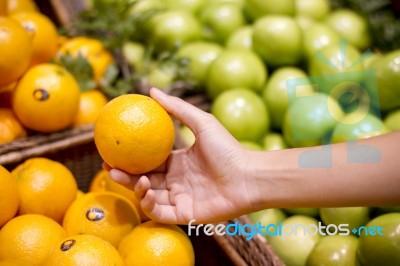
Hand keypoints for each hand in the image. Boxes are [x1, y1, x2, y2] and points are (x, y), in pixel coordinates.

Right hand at [106, 88, 255, 223]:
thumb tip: (151, 90)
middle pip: (144, 179)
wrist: (250, 177)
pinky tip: (145, 189)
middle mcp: (177, 181)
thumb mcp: (202, 123)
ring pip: (148, 197)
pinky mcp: (185, 215)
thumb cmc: (229, 150)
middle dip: (124, 175)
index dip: (131, 157)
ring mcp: (180, 199)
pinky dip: (148, 203)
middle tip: (107, 166)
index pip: (150, 161)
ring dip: (134, 188)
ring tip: (121, 175)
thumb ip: (177, 109)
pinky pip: (160, 213)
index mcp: (179, 162)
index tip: (113, 149)